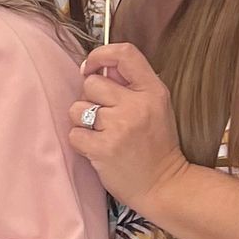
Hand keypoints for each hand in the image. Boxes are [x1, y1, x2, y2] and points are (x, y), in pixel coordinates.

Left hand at [71, 42, 192, 213]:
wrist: (164, 185)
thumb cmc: (156, 146)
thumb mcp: (156, 107)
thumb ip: (131, 85)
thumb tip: (99, 68)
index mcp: (153, 90)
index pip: (124, 54)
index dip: (100, 55)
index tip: (90, 67)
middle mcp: (136, 105)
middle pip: (91, 83)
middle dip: (90, 99)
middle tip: (104, 117)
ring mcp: (119, 127)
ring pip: (77, 108)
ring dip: (83, 121)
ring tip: (102, 134)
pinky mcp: (103, 148)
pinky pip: (74, 133)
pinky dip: (81, 142)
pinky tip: (98, 148)